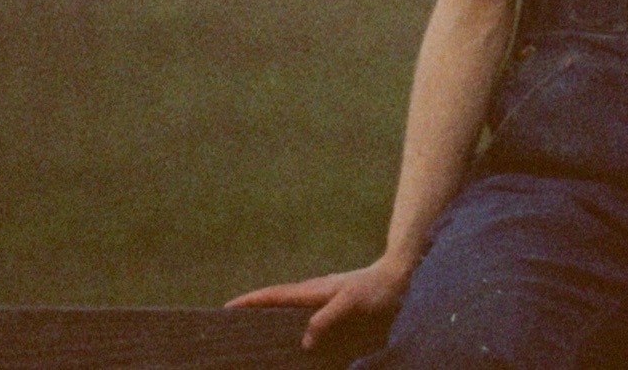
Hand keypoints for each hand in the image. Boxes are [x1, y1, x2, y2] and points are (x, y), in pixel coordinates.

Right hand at [226, 258, 409, 349]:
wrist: (401, 280)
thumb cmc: (376, 289)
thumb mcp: (350, 303)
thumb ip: (326, 319)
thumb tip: (304, 341)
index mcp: (312, 290)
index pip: (273, 295)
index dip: (250, 302)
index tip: (226, 309)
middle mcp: (314, 295)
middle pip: (276, 304)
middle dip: (254, 314)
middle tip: (232, 332)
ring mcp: (324, 302)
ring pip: (291, 314)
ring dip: (273, 323)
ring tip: (257, 344)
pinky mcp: (336, 312)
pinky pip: (308, 322)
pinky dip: (295, 331)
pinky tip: (297, 348)